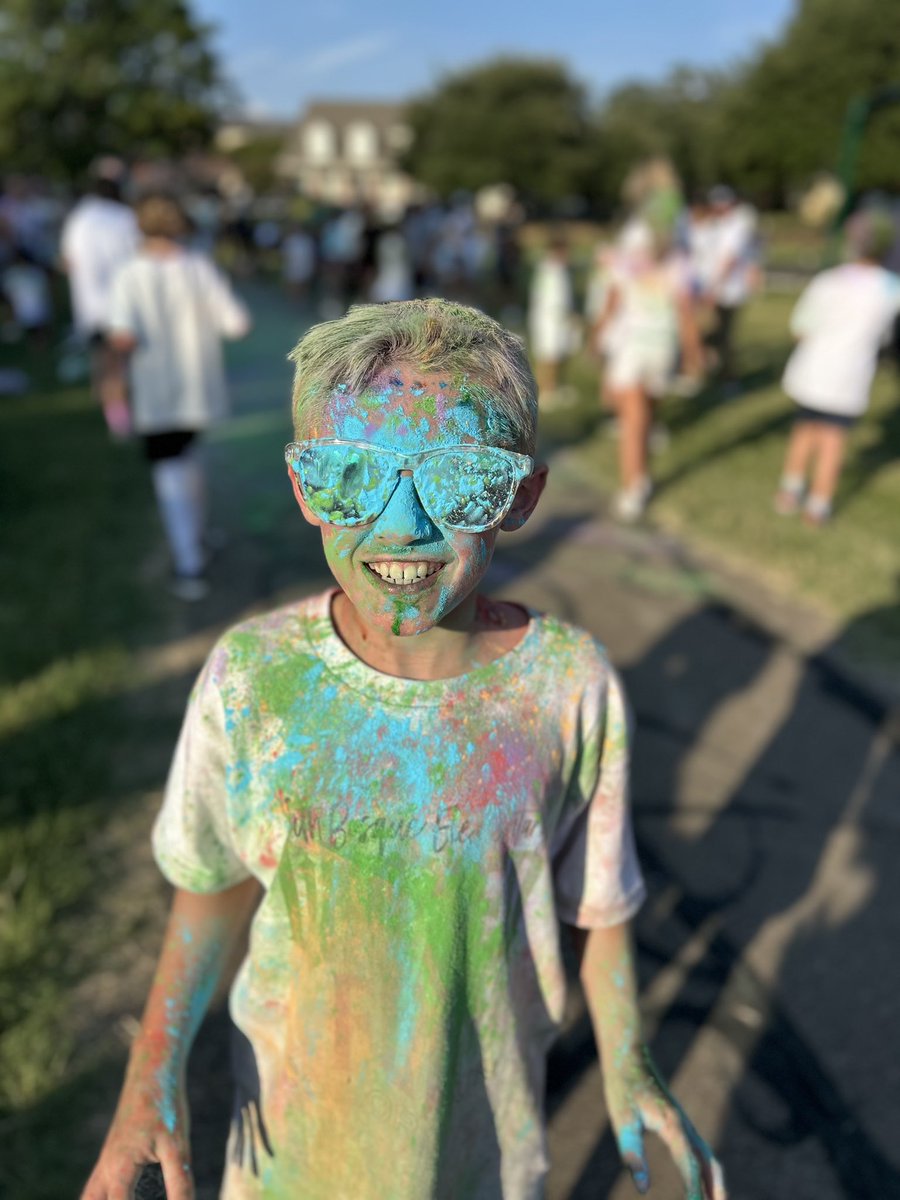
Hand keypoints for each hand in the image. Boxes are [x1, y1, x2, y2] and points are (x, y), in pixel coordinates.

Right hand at [81, 1078, 192, 1199]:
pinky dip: (99, 1199)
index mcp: (119, 1169)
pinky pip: (95, 1190)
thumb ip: (180, 1181)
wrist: (152, 1070)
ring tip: (129, 1198)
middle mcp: (105, 1170)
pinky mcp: (110, 1157)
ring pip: (89, 1199)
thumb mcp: (177, 1144)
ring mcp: (105, 1163)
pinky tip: (121, 1196)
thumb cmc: (166, 1106)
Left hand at [606, 1048, 725, 1199]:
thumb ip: (632, 1153)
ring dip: (714, 1183)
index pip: (689, 1165)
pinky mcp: (680, 1124)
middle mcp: (685, 1127)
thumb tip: (643, 1189)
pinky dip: (706, 1172)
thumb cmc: (623, 1089)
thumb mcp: (623, 1120)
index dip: (694, 1189)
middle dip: (716, 1190)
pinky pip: (700, 1152)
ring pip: (707, 1159)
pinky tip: (701, 1183)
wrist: (629, 1057)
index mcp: (673, 1125)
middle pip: (709, 1164)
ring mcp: (685, 1125)